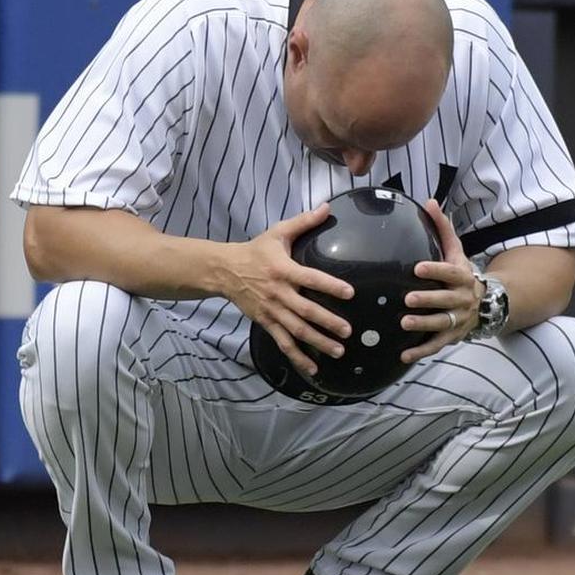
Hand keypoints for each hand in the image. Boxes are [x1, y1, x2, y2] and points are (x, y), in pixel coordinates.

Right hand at [225, 204, 354, 376]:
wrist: (224, 270)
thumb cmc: (256, 251)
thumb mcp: (278, 232)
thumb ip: (304, 222)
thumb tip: (328, 207)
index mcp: (283, 269)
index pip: (310, 278)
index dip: (330, 286)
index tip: (350, 293)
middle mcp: (278, 293)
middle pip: (305, 311)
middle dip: (327, 322)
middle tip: (348, 332)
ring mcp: (271, 311)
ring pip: (296, 330)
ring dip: (317, 342)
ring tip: (338, 351)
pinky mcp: (265, 322)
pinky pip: (283, 342)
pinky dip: (297, 356)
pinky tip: (313, 368)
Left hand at [400, 199, 481, 362]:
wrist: (486, 303)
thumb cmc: (461, 273)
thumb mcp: (456, 251)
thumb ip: (443, 229)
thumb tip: (429, 201)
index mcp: (462, 276)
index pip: (449, 272)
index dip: (435, 270)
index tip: (417, 268)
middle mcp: (462, 299)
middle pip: (446, 301)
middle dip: (428, 300)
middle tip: (408, 299)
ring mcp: (458, 319)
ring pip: (441, 324)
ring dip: (423, 325)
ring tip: (403, 324)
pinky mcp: (452, 336)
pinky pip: (436, 346)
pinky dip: (421, 352)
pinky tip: (403, 355)